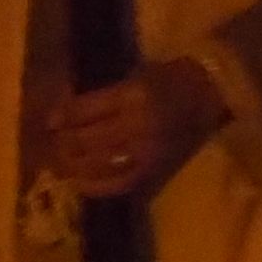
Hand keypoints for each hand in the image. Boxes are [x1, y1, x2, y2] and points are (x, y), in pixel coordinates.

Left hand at [40, 55, 225, 199]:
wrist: (212, 95)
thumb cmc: (172, 77)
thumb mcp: (136, 75)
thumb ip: (102, 94)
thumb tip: (64, 108)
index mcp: (134, 95)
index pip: (85, 111)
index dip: (62, 117)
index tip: (49, 120)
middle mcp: (137, 126)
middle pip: (85, 140)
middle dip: (63, 142)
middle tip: (53, 141)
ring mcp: (145, 153)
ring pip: (95, 165)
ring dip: (72, 165)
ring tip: (61, 161)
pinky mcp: (152, 171)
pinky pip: (115, 184)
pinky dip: (93, 186)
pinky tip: (79, 182)